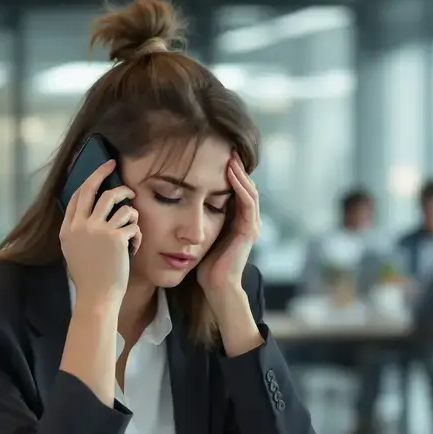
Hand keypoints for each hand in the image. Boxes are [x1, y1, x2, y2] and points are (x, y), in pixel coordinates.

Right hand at [59, 159, 141, 312]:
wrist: (97, 296)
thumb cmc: (88, 277)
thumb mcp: (73, 251)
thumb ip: (78, 230)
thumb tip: (90, 211)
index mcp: (68, 229)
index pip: (77, 196)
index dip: (90, 181)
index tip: (100, 171)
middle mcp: (81, 226)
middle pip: (93, 189)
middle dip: (104, 172)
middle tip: (114, 166)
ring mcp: (99, 230)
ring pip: (119, 202)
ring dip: (131, 210)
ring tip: (132, 223)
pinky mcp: (116, 237)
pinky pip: (132, 223)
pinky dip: (137, 234)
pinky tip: (134, 247)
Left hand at [198, 152, 259, 297]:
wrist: (215, 286)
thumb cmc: (205, 264)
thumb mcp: (202, 235)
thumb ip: (201, 218)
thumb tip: (181, 200)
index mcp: (237, 221)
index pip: (237, 190)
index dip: (231, 173)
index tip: (219, 155)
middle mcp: (248, 221)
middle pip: (246, 187)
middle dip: (238, 168)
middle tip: (229, 148)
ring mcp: (251, 225)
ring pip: (250, 191)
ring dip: (240, 173)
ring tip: (231, 156)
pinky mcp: (249, 231)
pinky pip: (248, 203)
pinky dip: (240, 187)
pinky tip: (231, 174)